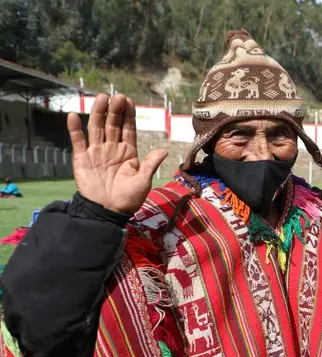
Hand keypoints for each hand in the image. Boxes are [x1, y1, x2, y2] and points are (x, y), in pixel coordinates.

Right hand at [68, 93, 167, 215]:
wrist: (108, 211)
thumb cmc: (128, 198)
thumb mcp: (143, 181)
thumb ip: (150, 164)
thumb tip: (164, 150)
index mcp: (128, 152)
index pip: (128, 129)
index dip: (128, 115)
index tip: (128, 100)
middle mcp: (112, 148)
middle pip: (113, 125)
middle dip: (115, 111)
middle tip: (117, 97)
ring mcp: (96, 152)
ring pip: (96, 128)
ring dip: (98, 113)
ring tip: (101, 98)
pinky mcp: (82, 158)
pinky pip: (78, 141)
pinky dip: (74, 129)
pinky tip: (73, 115)